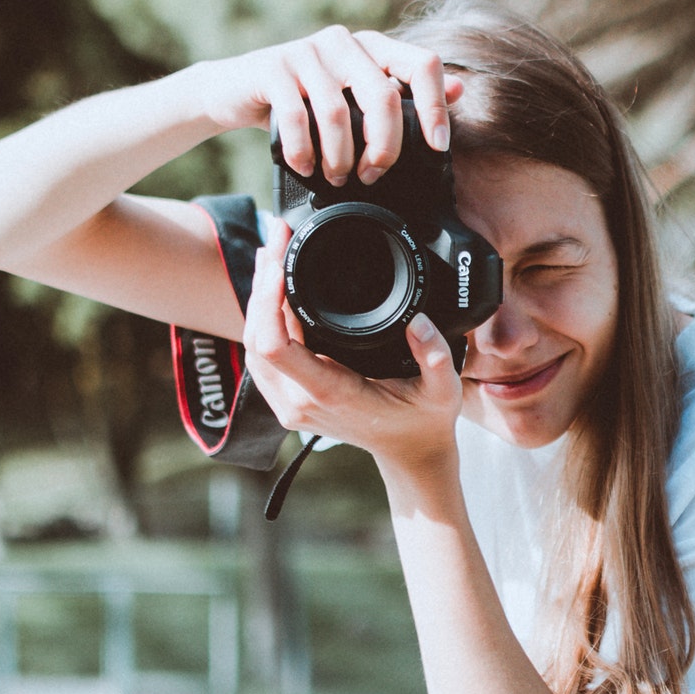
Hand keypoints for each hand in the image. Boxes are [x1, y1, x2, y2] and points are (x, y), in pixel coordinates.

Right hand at [202, 25, 463, 185]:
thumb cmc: (304, 99)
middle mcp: (344, 41)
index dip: (436, 107)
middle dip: (385, 147)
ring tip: (337, 177)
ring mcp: (306, 51)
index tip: (437, 147)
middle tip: (374, 175)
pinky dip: (305, 151)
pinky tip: (306, 166)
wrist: (234, 90)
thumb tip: (459, 89)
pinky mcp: (273, 67)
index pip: (423, 64)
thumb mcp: (354, 96)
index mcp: (372, 46)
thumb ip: (403, 92)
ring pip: (340, 112)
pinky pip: (297, 117)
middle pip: (384, 96)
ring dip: (341, 157)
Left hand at [242, 219, 463, 477]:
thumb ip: (435, 356)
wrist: (410, 453)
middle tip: (276, 239)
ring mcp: (289, 405)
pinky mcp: (287, 400)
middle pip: (255, 338)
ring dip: (257, 298)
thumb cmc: (423, 421)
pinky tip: (272, 289)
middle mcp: (300, 402)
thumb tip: (418, 320)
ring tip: (271, 254)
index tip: (281, 262)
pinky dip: (261, 319)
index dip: (269, 300)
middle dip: (261, 284)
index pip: (276, 346)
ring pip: (252, 346)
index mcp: (330, 393)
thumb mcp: (442, 390)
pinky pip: (261, 356)